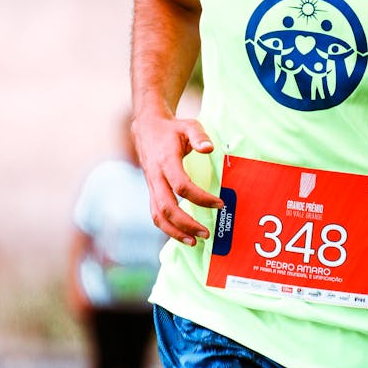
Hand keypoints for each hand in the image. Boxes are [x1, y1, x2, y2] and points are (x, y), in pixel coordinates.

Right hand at [132, 114, 222, 245]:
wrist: (147, 128)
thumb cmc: (172, 129)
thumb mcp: (189, 126)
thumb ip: (199, 136)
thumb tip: (209, 149)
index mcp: (166, 161)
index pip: (182, 186)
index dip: (201, 198)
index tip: (220, 204)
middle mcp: (156, 177)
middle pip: (167, 207)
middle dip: (187, 224)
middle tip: (206, 234)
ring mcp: (151, 186)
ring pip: (158, 216)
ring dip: (175, 232)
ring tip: (194, 242)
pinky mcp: (152, 191)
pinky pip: (156, 214)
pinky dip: (168, 228)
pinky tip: (184, 235)